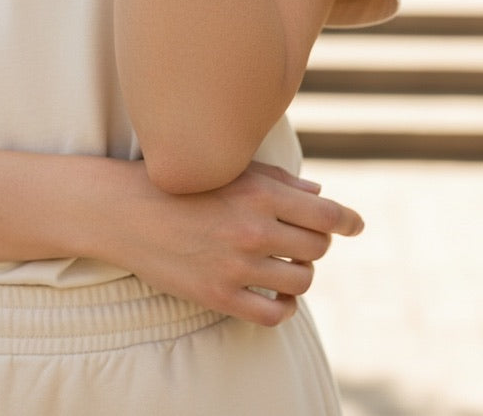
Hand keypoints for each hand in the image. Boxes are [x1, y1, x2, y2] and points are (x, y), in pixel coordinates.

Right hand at [111, 161, 362, 327]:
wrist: (127, 211)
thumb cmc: (183, 182)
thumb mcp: (231, 169)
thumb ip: (280, 182)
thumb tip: (321, 197)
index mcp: (259, 192)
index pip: (326, 214)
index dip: (348, 221)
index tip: (355, 225)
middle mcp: (252, 229)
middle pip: (316, 247)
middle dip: (315, 241)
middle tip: (299, 237)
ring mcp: (236, 266)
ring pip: (302, 280)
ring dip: (301, 271)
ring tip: (286, 262)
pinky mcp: (219, 296)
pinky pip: (275, 314)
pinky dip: (285, 306)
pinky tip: (278, 294)